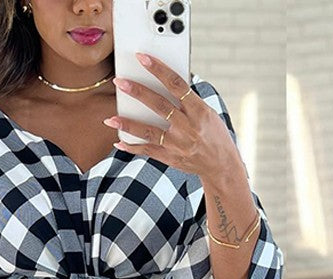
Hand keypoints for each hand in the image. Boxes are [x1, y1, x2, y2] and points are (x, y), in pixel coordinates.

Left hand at [107, 54, 239, 179]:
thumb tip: (165, 81)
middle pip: (159, 106)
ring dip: (128, 125)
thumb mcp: (208, 113)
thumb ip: (188, 100)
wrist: (222, 166)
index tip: (142, 58)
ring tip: (110, 119)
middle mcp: (189, 128)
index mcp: (200, 112)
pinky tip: (119, 142)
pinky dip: (133, 148)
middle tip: (120, 82)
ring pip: (150, 132)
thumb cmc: (214, 135)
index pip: (177, 85)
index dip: (159, 69)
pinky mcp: (172, 158)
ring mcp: (179, 145)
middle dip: (138, 93)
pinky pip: (149, 151)